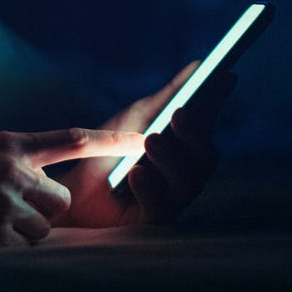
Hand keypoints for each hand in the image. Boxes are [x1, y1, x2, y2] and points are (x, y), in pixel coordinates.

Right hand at [0, 128, 143, 251]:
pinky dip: (4, 251)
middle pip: (60, 199)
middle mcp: (11, 168)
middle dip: (40, 212)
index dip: (112, 141)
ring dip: (21, 234)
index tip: (145, 141)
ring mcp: (4, 202)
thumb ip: (14, 159)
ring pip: (44, 228)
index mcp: (8, 144)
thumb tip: (47, 172)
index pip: (71, 139)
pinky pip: (23, 250)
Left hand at [57, 63, 234, 227]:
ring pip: (189, 184)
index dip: (218, 103)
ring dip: (171, 159)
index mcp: (182, 148)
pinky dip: (150, 187)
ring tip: (151, 140)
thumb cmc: (103, 155)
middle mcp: (182, 175)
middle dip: (195, 134)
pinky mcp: (151, 226)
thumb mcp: (132, 120)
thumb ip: (165, 98)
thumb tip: (197, 66)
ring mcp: (170, 201)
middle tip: (179, 113)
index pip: (207, 126)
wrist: (68, 194)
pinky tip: (136, 172)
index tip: (224, 76)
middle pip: (206, 158)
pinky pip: (161, 209)